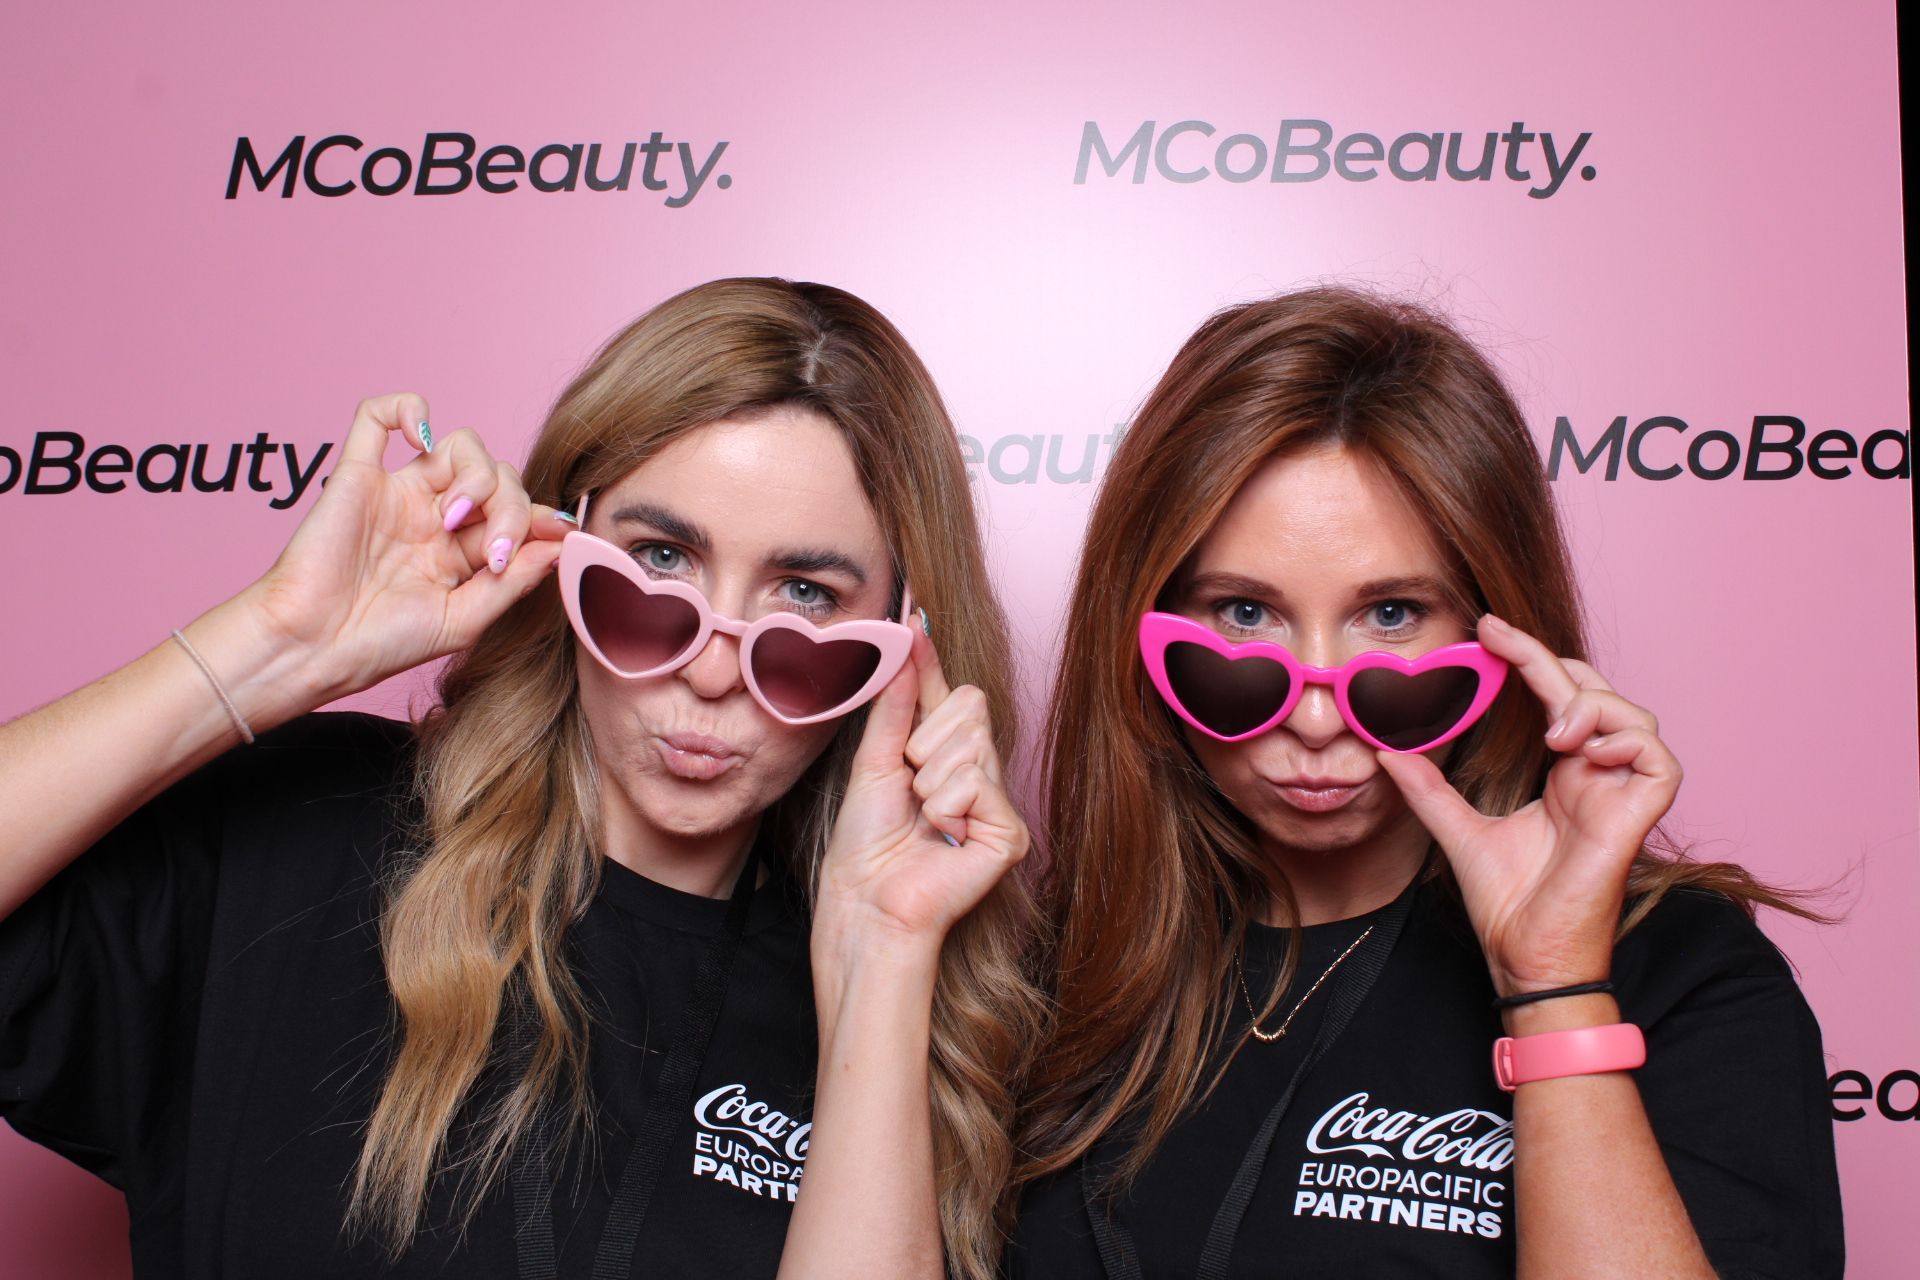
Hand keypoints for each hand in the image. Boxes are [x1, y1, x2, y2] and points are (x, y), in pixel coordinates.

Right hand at [239, 393, 568, 705]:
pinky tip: (423, 440)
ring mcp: (398, 493)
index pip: (516, 510)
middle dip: (513, 509)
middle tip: (494, 552)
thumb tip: (562, 543)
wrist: (313, 647)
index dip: (541, 516)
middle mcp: (433, 516)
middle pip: (498, 476)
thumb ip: (513, 582)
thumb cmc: (379, 644)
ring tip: (455, 521)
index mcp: (458, 551)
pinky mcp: (357, 475)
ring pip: (461, 444)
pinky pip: (377, 416)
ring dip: (478, 475)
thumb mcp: (464, 620)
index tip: (561, 533)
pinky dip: (407, 409)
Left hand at [813, 625, 1029, 966]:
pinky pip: (978, 780)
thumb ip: (894, 705)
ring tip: (923, 817)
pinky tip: (942, 835)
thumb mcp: (875, 762)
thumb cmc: (866, 846)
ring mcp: (998, 803)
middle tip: (910, 786)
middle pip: (968, 706)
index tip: (913, 611)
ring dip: (929, 778)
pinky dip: (947, 805)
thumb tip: (905, 641)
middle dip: (924, 740)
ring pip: (970, 742)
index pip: (946, 691)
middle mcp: (979, 773)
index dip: (927, 658)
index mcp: (946, 755)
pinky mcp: (1010, 834)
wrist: (866, 903)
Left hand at [1377, 614, 1681, 996]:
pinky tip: (1581, 752)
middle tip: (1503, 645)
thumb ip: (1428, 788)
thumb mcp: (1457, 829)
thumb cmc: (1506, 904)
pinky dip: (1625, 741)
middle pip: (1599, 695)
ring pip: (1636, 717)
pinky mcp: (1637, 818)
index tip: (1488, 629)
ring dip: (1593, 705)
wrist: (1525, 959)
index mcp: (1563, 777)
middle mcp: (1596, 779)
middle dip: (1555, 665)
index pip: (1557, 698)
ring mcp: (1620, 797)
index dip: (1530, 658)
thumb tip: (1385, 749)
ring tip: (1551, 729)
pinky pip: (1658, 760)